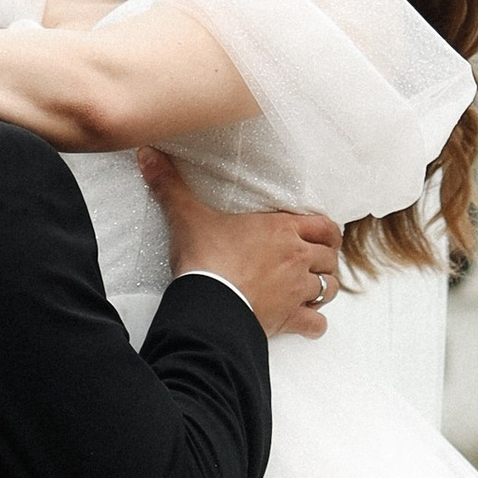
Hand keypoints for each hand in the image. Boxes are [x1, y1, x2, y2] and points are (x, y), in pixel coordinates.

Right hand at [140, 153, 341, 339]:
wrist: (208, 303)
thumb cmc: (204, 258)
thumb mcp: (187, 217)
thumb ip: (170, 185)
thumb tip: (146, 153)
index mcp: (281, 230)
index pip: (325, 226)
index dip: (327, 232)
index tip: (320, 236)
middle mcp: (296, 258)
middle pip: (330, 258)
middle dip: (323, 262)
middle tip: (311, 264)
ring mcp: (296, 290)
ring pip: (328, 289)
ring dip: (321, 290)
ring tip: (308, 290)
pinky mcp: (289, 319)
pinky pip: (316, 324)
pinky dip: (314, 324)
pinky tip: (306, 322)